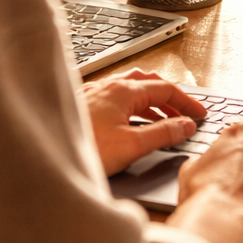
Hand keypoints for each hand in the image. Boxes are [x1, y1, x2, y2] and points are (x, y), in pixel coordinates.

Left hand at [79, 69, 205, 175]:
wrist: (42, 158)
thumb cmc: (82, 149)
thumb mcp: (132, 145)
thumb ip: (163, 134)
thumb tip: (186, 126)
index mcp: (124, 91)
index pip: (166, 89)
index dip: (187, 102)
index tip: (200, 114)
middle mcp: (108, 87)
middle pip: (149, 83)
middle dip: (170, 98)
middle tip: (185, 114)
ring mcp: (93, 94)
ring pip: (131, 89)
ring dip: (152, 102)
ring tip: (163, 118)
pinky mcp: (82, 106)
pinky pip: (115, 98)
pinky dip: (133, 106)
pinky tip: (130, 121)